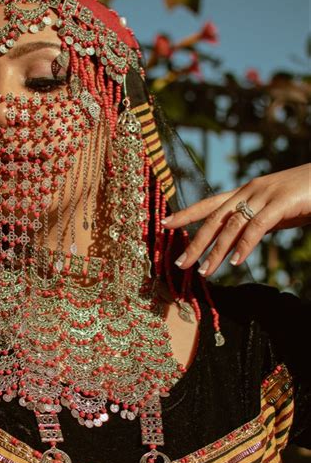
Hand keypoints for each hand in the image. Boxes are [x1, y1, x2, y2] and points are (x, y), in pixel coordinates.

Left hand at [162, 164, 310, 275]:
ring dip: (216, 251)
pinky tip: (235, 262)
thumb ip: (255, 222)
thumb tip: (238, 241)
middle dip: (195, 242)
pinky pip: (257, 226)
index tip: (165, 224)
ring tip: (204, 272)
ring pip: (232, 225)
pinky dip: (244, 245)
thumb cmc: (306, 195)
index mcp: (246, 192)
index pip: (209, 204)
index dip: (186, 214)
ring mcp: (265, 195)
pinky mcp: (281, 202)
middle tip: (180, 264)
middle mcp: (250, 191)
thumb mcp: (274, 210)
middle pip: (214, 219)